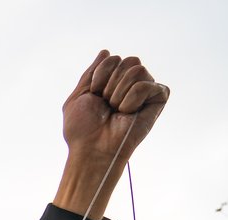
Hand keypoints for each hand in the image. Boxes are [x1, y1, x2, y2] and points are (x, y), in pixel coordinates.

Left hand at [54, 50, 168, 218]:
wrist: (92, 149)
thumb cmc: (82, 129)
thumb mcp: (79, 96)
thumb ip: (91, 72)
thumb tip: (106, 52)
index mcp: (114, 82)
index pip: (113, 58)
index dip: (100, 75)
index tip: (94, 94)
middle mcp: (132, 84)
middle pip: (128, 60)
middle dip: (110, 82)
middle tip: (107, 104)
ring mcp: (146, 91)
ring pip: (138, 69)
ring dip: (120, 92)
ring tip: (117, 110)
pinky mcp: (159, 99)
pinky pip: (149, 84)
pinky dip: (132, 99)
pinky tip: (128, 113)